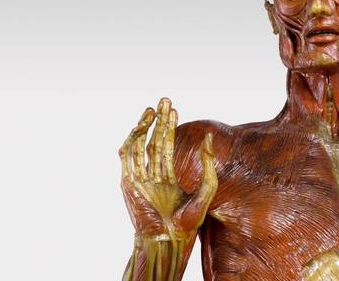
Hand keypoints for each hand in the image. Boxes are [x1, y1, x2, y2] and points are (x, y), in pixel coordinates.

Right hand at [119, 98, 217, 239]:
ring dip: (145, 126)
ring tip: (152, 109)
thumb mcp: (206, 187)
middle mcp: (152, 176)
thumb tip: (209, 136)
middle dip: (160, 121)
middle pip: (154, 141)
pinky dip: (132, 140)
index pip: (167, 146)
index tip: (174, 110)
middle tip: (165, 100)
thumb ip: (207, 162)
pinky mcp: (129, 182)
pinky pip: (128, 157)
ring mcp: (139, 178)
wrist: (169, 238)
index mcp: (167, 178)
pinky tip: (141, 126)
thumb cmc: (188, 220)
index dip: (170, 127)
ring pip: (140, 146)